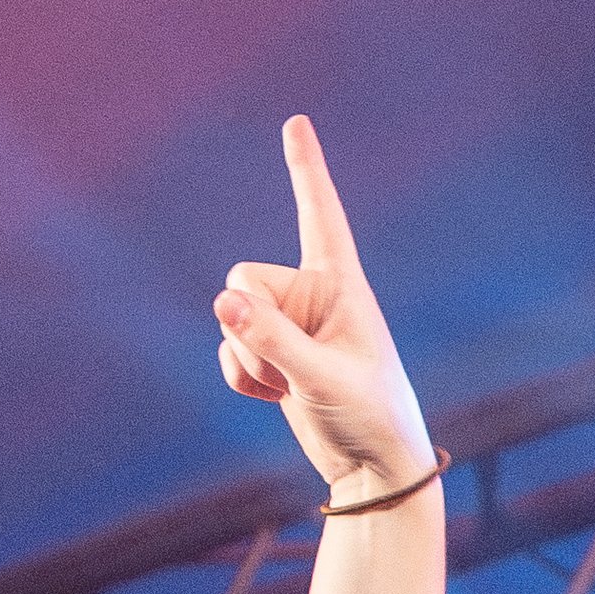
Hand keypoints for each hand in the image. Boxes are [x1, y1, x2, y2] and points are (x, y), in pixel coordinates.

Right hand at [212, 116, 437, 493]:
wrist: (372, 470)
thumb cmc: (368, 418)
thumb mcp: (321, 378)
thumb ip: (270, 340)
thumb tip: (222, 303)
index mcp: (340, 284)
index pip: (320, 215)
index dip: (306, 169)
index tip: (296, 123)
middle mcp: (312, 295)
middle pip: (242, 279)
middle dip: (251, 325)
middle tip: (293, 367)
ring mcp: (289, 325)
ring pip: (230, 317)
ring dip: (250, 358)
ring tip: (294, 386)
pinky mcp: (273, 355)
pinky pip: (229, 349)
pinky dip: (244, 377)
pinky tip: (278, 397)